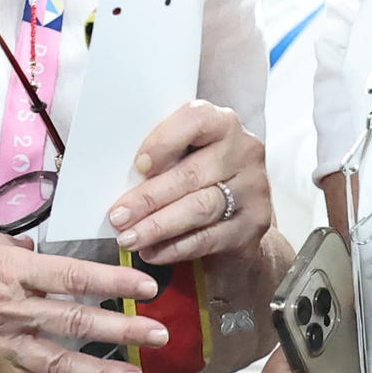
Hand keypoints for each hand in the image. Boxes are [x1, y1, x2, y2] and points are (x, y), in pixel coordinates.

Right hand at [0, 220, 167, 372]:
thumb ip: (6, 248)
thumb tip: (34, 254)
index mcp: (8, 270)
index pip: (76, 276)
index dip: (116, 281)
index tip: (148, 286)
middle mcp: (9, 310)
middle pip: (79, 323)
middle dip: (124, 331)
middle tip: (160, 337)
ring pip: (59, 363)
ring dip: (101, 372)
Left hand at [106, 101, 272, 264]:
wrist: (241, 220)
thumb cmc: (200, 182)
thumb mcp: (185, 158)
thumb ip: (162, 159)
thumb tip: (116, 178)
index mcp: (222, 124)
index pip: (195, 120)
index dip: (164, 141)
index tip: (137, 166)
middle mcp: (245, 151)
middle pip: (192, 173)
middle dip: (149, 198)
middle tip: (118, 217)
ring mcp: (254, 188)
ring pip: (200, 208)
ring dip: (158, 226)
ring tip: (129, 238)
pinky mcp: (254, 224)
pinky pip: (208, 237)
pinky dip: (175, 247)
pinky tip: (152, 253)